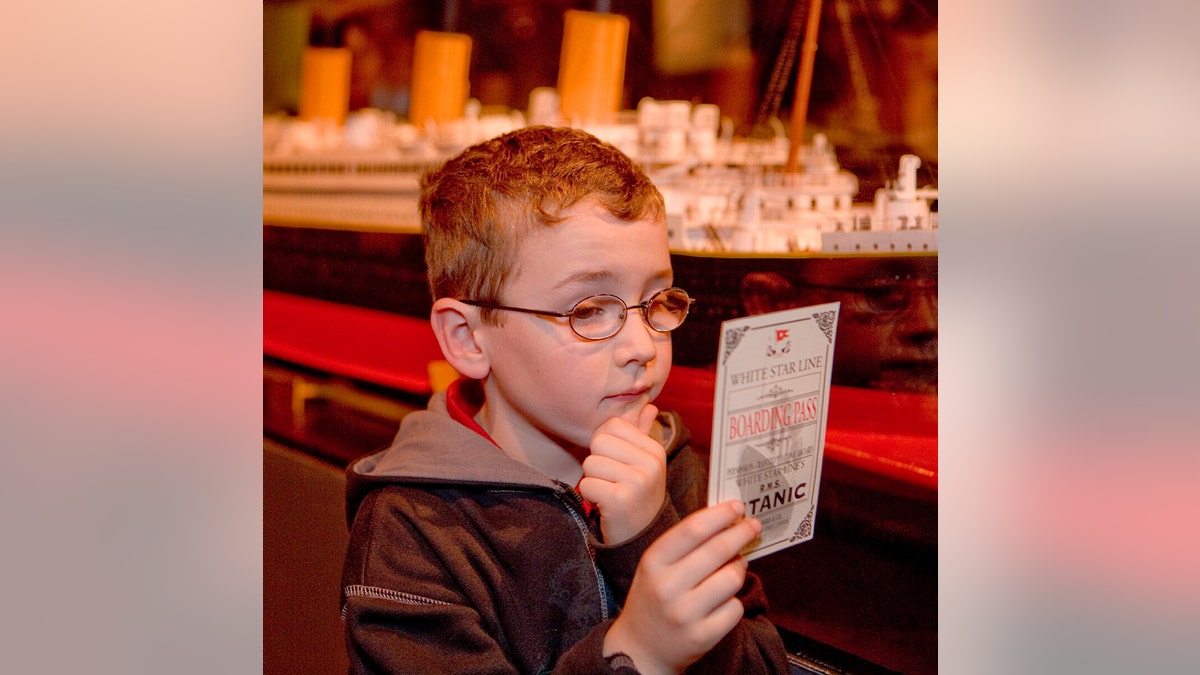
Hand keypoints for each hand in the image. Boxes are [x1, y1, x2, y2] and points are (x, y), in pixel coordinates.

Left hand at [578, 401, 664, 543]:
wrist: (642, 537)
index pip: (612, 424)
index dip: (605, 443)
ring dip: (593, 481)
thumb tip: (649, 406)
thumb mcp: (645, 463)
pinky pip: (586, 485)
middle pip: (598, 442)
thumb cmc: (638, 495)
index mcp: (654, 449)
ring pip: (590, 463)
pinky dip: (590, 497)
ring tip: (610, 493)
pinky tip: (606, 505)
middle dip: (597, 462)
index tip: (617, 463)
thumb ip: (643, 433)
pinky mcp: (620, 500)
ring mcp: (637, 481)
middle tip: (612, 481)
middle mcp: (650, 463)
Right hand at [603, 501, 762, 674]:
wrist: (640, 648)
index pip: (693, 530)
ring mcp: (685, 614)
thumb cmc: (653, 597)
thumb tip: (727, 522)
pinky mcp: (703, 636)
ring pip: (732, 578)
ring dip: (739, 568)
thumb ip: (684, 544)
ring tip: (734, 568)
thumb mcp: (655, 566)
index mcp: (653, 563)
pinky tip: (723, 600)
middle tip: (753, 526)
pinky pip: (735, 608)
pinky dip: (734, 601)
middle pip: (717, 550)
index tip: (738, 507)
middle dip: (741, 533)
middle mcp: (667, 587)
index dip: (720, 515)